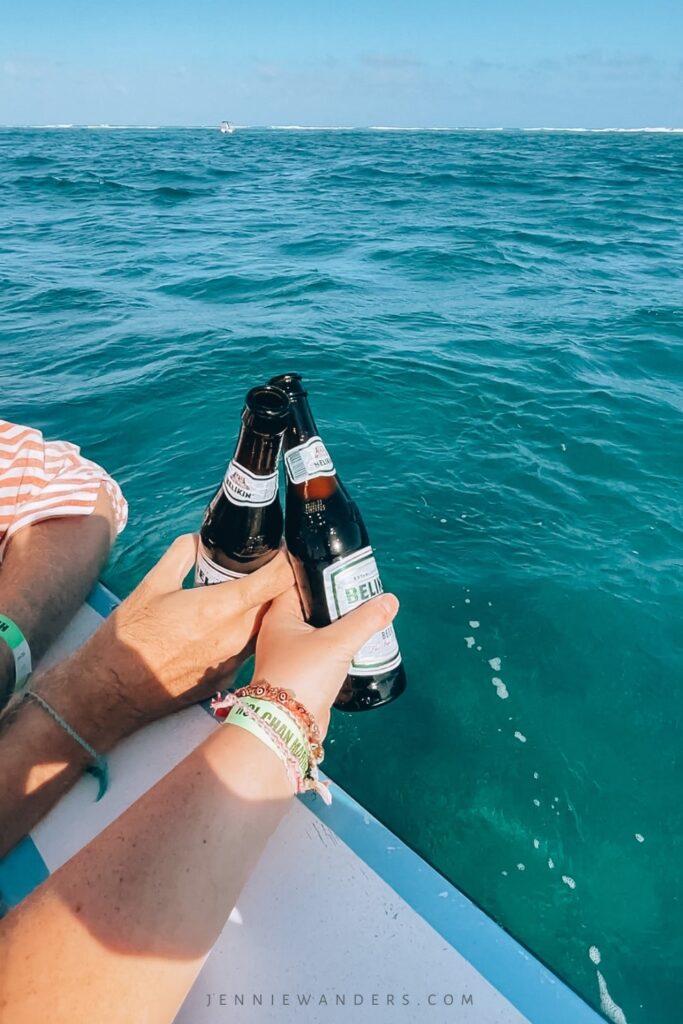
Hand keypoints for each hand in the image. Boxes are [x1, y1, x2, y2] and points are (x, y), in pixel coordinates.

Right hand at [37, 534, 293, 741]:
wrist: (111, 691)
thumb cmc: (129, 638)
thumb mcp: (152, 584)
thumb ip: (182, 555)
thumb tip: (198, 540)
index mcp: (221, 608)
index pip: (277, 582)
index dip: (285, 563)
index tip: (282, 552)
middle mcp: (236, 637)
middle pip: (274, 604)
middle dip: (272, 585)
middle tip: (258, 569)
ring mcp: (233, 662)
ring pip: (262, 627)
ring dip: (258, 610)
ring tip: (239, 595)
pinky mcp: (225, 680)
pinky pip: (246, 648)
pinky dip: (242, 633)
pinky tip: (220, 627)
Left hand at [251, 586, 398, 739]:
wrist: (287, 726)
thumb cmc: (302, 677)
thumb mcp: (338, 643)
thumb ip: (365, 621)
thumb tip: (389, 601)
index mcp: (280, 617)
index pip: (297, 582)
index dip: (319, 574)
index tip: (343, 570)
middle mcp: (281, 633)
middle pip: (311, 606)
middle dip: (335, 601)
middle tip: (360, 593)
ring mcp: (290, 654)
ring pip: (318, 631)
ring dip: (338, 626)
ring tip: (364, 616)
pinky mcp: (302, 674)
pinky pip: (322, 653)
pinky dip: (337, 647)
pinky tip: (355, 645)